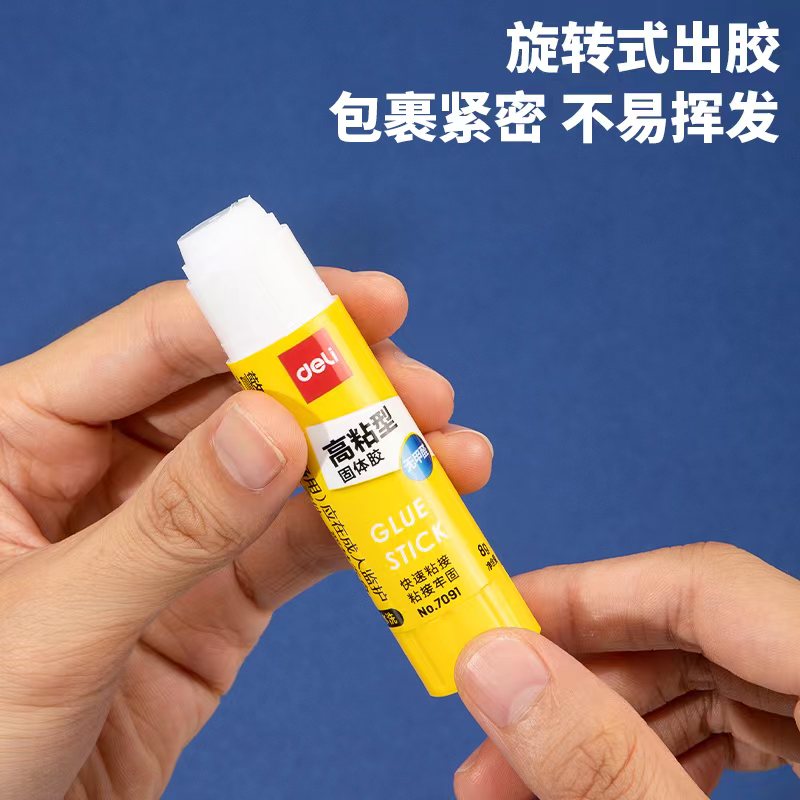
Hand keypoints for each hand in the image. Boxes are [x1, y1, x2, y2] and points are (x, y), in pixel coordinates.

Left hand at [0, 271, 493, 799]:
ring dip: (368, 456)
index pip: (159, 340)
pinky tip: (413, 516)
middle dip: (339, 385)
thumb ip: (167, 525)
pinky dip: (359, 531)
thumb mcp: (49, 625)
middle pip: (240, 393)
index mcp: (26, 431)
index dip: (263, 313)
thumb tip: (274, 430)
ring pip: (283, 468)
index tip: (359, 303)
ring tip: (447, 450)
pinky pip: (295, 548)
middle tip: (420, 388)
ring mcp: (171, 528)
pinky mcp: (216, 597)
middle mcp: (105, 463)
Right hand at [454, 543, 799, 797]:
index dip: (582, 593)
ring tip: (515, 778)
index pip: (701, 582)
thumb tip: (494, 669)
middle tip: (488, 722)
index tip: (491, 622)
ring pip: (698, 681)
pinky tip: (590, 782)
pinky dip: (648, 745)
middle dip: (574, 679)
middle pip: (689, 631)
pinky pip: (726, 721)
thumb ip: (607, 759)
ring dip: (598, 726)